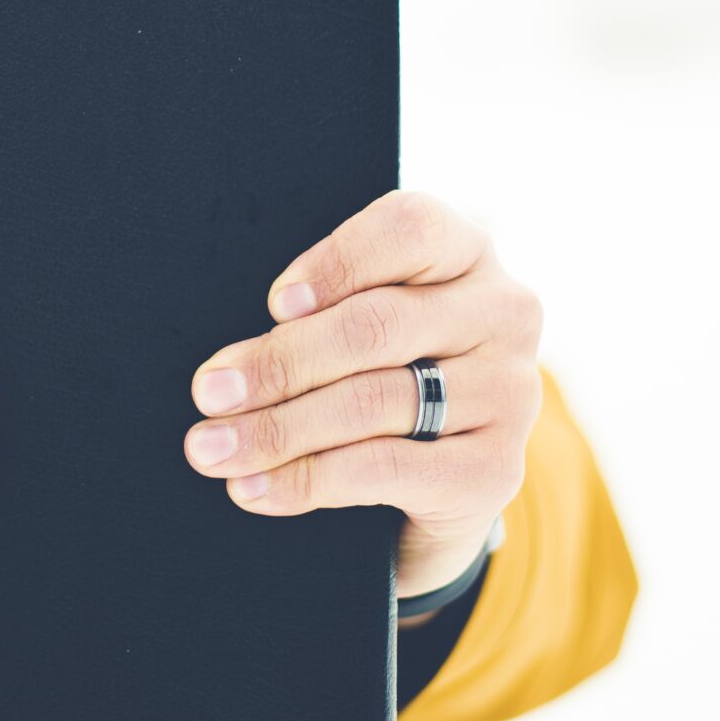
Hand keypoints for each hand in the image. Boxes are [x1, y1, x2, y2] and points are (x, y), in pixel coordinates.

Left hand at [183, 191, 541, 598]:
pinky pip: (384, 469)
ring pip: (373, 401)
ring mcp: (509, 394)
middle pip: (377, 325)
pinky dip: (307, 480)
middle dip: (280, 363)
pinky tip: (255, 489)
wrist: (436, 491)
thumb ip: (321, 318)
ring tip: (212, 448)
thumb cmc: (380, 378)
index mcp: (467, 251)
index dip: (337, 262)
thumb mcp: (360, 329)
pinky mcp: (497, 471)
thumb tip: (230, 368)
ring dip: (277, 429)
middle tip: (210, 392)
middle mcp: (504, 314)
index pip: (409, 229)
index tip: (273, 304)